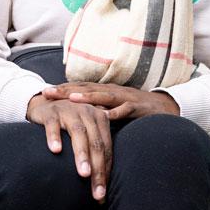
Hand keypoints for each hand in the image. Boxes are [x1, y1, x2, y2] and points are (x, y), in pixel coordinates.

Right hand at [26, 95, 113, 200]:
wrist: (44, 101)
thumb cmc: (68, 121)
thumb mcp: (86, 129)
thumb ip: (95, 146)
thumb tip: (104, 179)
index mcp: (100, 119)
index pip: (106, 148)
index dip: (106, 171)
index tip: (102, 194)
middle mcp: (88, 113)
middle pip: (96, 143)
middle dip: (98, 169)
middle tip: (97, 192)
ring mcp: (69, 111)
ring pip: (78, 134)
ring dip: (81, 155)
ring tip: (84, 174)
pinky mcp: (51, 112)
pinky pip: (53, 125)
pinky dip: (55, 137)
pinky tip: (56, 151)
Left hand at [41, 82, 180, 120]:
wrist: (164, 108)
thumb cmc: (135, 110)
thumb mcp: (112, 109)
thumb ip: (96, 112)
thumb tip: (75, 120)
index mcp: (105, 91)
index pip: (80, 88)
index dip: (62, 89)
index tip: (44, 92)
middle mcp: (113, 91)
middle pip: (86, 89)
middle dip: (66, 90)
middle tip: (48, 92)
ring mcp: (125, 98)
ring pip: (103, 96)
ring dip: (87, 98)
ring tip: (71, 99)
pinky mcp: (137, 108)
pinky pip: (124, 110)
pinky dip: (114, 113)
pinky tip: (104, 116)